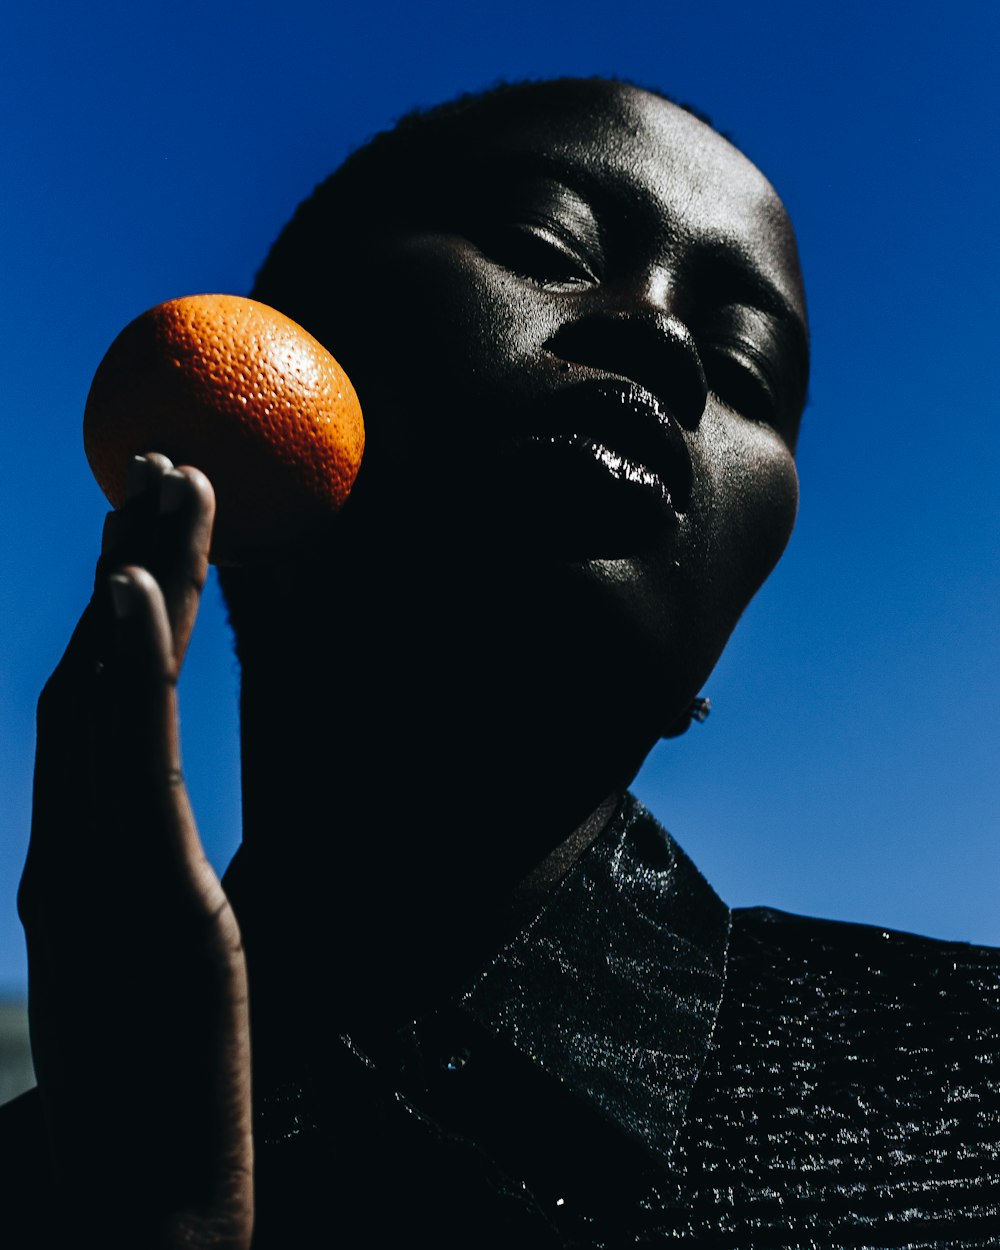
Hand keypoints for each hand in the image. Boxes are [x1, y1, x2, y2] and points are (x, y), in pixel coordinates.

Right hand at [18, 454, 253, 1248]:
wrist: (143, 1207)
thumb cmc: (158, 1085)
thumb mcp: (165, 956)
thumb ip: (144, 870)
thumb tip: (147, 811)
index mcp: (83, 851)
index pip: (104, 701)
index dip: (125, 603)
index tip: (155, 521)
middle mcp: (73, 842)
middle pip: (99, 673)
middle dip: (132, 559)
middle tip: (168, 455)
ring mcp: (93, 865)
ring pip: (105, 697)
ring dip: (136, 580)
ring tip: (170, 480)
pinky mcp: (134, 897)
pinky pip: (126, 765)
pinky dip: (125, 670)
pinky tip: (136, 588)